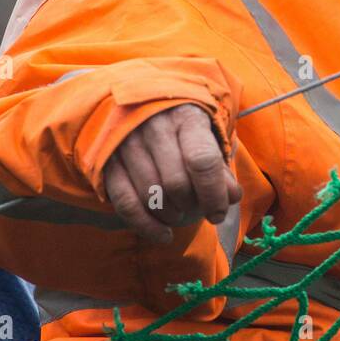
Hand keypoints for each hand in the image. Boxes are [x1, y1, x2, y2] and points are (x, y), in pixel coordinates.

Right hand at [102, 103, 239, 242]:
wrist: (143, 104)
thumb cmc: (183, 126)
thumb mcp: (208, 136)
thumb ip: (220, 166)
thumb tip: (232, 196)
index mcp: (186, 117)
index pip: (202, 161)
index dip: (213, 194)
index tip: (219, 213)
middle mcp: (154, 127)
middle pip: (175, 183)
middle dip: (191, 206)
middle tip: (198, 210)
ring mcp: (126, 144)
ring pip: (150, 195)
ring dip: (170, 215)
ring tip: (181, 215)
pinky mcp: (107, 162)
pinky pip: (125, 203)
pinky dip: (146, 226)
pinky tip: (164, 236)